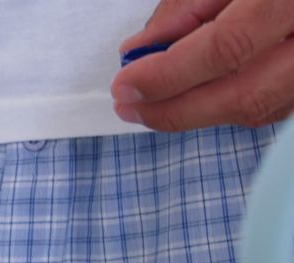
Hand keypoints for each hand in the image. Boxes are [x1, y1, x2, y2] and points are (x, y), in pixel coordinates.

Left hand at [110, 0, 293, 131]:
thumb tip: (141, 48)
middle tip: (129, 106)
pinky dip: (232, 104)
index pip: (228, 48)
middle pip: (248, 95)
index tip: (124, 85)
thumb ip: (188, 6)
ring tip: (151, 103)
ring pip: (264, 107)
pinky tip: (195, 96)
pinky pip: (279, 103)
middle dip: (177, 110)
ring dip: (200, 112)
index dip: (169, 74)